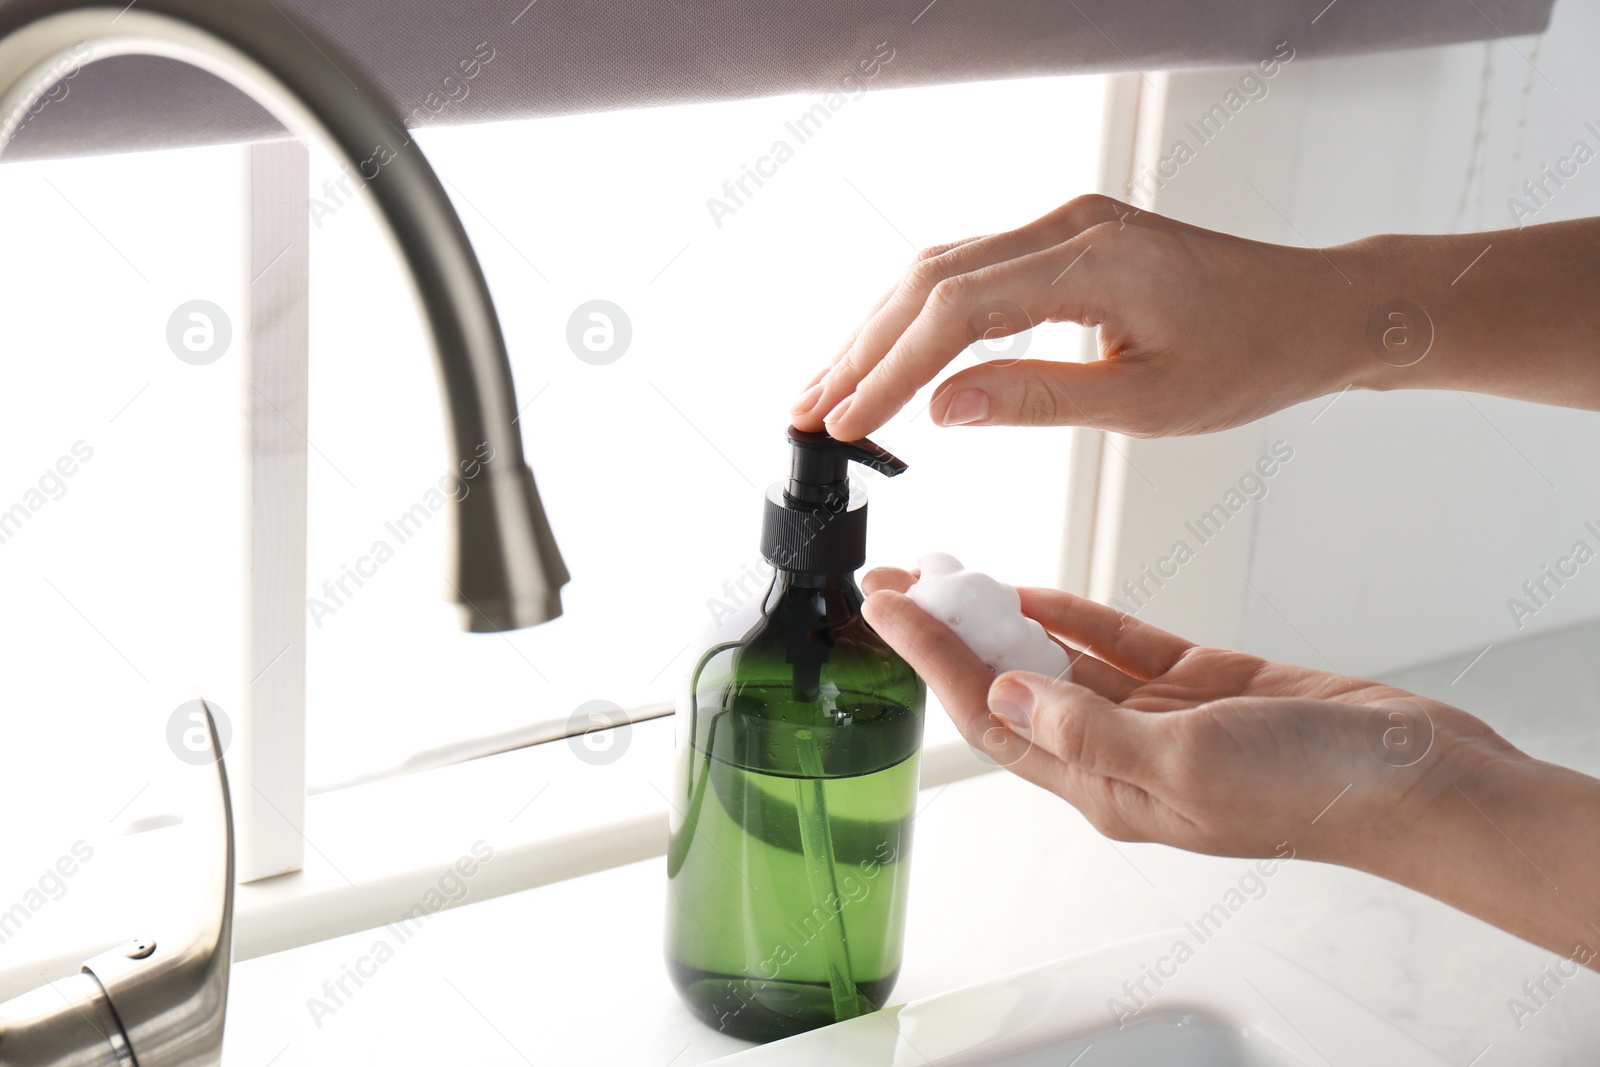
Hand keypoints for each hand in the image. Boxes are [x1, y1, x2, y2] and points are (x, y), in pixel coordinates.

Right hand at [792, 195, 1372, 440]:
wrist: (1313, 310)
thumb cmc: (1252, 355)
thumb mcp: (1148, 402)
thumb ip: (1039, 398)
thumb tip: (942, 407)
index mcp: (1091, 262)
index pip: (955, 312)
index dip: (888, 370)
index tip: (846, 424)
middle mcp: (1067, 226)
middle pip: (929, 278)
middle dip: (861, 348)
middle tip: (809, 412)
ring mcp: (1063, 226)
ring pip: (940, 270)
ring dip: (878, 330)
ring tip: (828, 390)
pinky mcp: (1065, 241)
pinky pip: (972, 271)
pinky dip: (919, 317)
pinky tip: (888, 354)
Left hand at [859, 566, 1517, 867]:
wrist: (1414, 778)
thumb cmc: (1313, 788)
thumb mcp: (1189, 763)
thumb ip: (1090, 732)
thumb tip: (1007, 698)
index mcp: (1106, 790)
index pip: (992, 718)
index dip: (932, 660)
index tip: (887, 607)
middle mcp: (1119, 757)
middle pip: (1009, 689)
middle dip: (946, 636)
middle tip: (895, 583)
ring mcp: (1157, 720)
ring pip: (1056, 663)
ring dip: (1001, 620)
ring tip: (947, 577)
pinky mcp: (1197, 687)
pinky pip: (1115, 647)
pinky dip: (1073, 617)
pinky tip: (1034, 592)